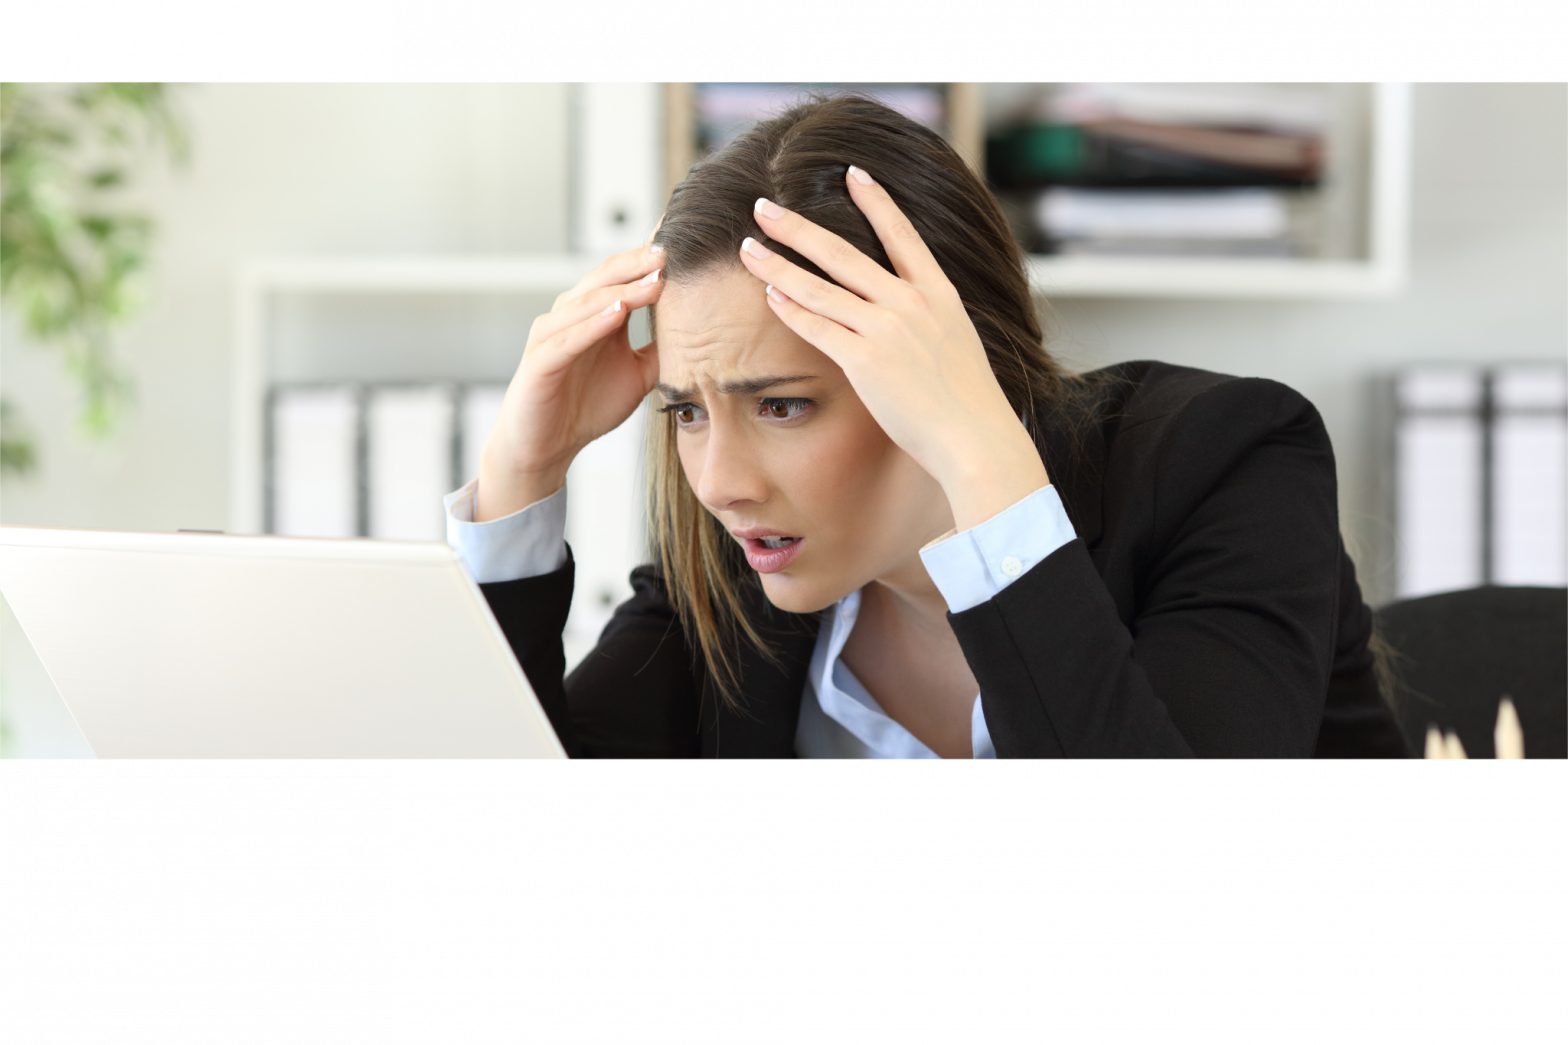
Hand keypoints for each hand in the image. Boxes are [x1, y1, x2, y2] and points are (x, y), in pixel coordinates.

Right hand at [477, 244, 663, 520]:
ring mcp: (552, 334)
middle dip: (638, 264)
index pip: (623, 276)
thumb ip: (662, 351)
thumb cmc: (587, 407)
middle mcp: (571, 315)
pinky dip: (593, 324)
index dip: (650, 262)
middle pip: (605, 277)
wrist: (547, 446)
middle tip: (670, 254)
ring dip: (621, 290)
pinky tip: (618, 314)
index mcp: (595, 314)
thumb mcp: (638, 375)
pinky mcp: (539, 360)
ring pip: (587, 301)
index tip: (684, 247)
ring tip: (654, 281)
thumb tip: (703, 337)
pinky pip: (568, 337)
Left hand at [738, 169, 1047, 531]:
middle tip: (763, 207)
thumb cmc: (967, 399)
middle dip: (797, 227)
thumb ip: (928, 316)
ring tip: (748, 248)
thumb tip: (905, 307)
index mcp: (939, 293)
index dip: (876, 201)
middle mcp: (911, 303)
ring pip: (820, 287)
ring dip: (778, 265)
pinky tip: (770, 294)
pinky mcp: (865, 362)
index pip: (903, 234)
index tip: (852, 173)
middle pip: (843, 253)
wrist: (975, 436)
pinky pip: (818, 328)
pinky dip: (791, 309)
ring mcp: (887, 330)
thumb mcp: (956, 340)